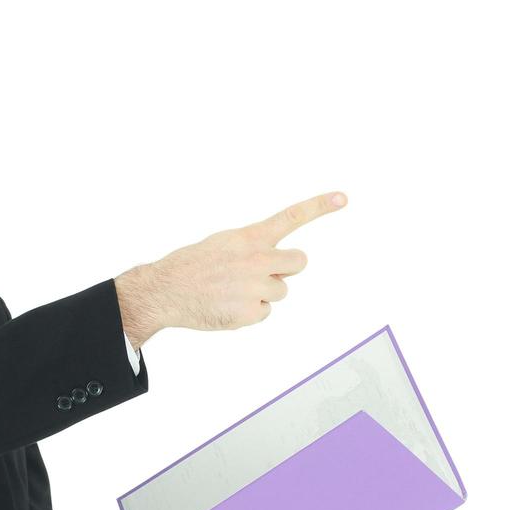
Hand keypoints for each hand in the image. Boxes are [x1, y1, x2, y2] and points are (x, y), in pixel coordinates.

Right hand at [115, 190, 347, 348]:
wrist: (166, 290)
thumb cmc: (193, 266)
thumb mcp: (224, 244)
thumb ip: (252, 248)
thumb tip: (275, 265)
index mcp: (250, 238)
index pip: (291, 217)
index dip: (319, 206)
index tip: (343, 197)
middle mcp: (258, 259)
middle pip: (299, 262)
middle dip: (287, 269)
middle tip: (264, 273)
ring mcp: (256, 286)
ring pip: (280, 291)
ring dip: (263, 293)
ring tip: (232, 291)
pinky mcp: (251, 312)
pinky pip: (264, 312)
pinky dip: (249, 313)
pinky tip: (227, 306)